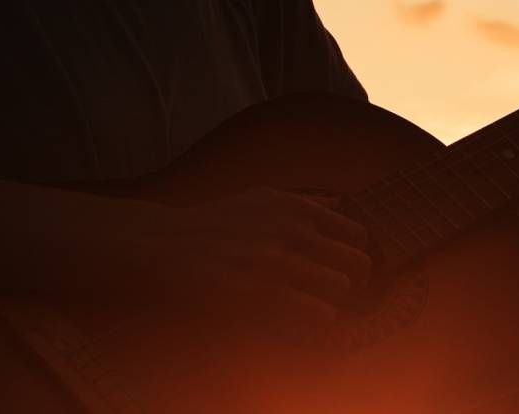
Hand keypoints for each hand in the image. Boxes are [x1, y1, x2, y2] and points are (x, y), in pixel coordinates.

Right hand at [102, 186, 372, 345]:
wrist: (161, 244)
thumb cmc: (215, 225)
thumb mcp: (260, 200)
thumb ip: (302, 203)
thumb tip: (341, 202)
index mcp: (293, 205)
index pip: (356, 233)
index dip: (354, 253)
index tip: (343, 266)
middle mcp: (290, 227)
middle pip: (356, 261)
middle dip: (351, 278)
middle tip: (337, 289)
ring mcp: (276, 258)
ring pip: (339, 285)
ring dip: (333, 298)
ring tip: (317, 303)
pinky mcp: (260, 290)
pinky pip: (315, 310)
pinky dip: (318, 317)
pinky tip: (310, 318)